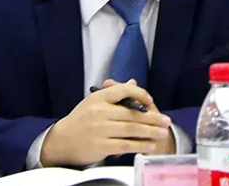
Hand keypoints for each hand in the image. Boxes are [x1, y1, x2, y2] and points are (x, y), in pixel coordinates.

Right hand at [40, 80, 171, 166]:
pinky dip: (139, 145)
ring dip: (149, 132)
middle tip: (166, 121)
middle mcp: (99, 111)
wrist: (61, 141)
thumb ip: (114, 93)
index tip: (151, 101)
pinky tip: (149, 145)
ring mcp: (100, 129)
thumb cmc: (80, 120)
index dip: (140, 94)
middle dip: (152, 118)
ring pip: (131, 129)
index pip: (122, 90)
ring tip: (162, 133)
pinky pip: (125, 145)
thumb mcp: (94, 102)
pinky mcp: (101, 146)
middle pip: (131, 114)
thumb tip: (133, 83)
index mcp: (98, 98)